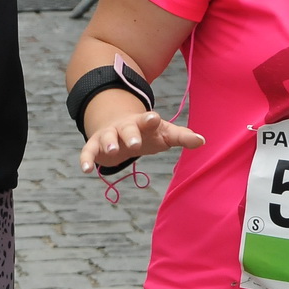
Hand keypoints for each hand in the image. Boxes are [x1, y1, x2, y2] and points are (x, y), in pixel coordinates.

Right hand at [79, 110, 204, 173]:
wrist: (118, 127)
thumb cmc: (147, 132)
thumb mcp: (165, 133)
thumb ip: (182, 136)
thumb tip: (202, 141)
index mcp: (143, 122)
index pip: (148, 119)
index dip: (150, 119)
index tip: (154, 118)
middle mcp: (124, 126)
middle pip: (127, 128)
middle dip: (130, 135)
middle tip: (135, 144)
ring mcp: (109, 135)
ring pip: (107, 138)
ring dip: (109, 144)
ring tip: (112, 152)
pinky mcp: (95, 146)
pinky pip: (88, 151)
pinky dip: (86, 159)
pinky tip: (86, 170)